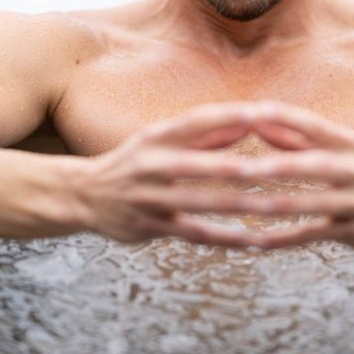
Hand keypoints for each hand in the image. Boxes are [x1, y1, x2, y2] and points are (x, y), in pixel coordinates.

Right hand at [79, 102, 271, 245]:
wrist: (83, 195)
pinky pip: (192, 233)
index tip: (259, 113)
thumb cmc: (135, 163)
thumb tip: (249, 123)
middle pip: (193, 165)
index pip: (194, 121)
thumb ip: (206, 135)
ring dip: (234, 205)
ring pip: (196, 202)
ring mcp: (148, 198)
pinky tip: (252, 240)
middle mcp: (149, 165)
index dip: (225, 117)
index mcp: (156, 137)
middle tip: (265, 167)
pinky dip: (223, 238)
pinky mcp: (149, 226)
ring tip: (270, 206)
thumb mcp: (161, 141)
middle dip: (228, 167)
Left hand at [240, 102, 353, 250]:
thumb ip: (297, 137)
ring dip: (277, 205)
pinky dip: (285, 238)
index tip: (252, 112)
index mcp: (349, 143)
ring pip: (313, 203)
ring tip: (244, 206)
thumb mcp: (340, 148)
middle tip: (242, 167)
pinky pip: (314, 235)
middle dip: (280, 166)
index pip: (315, 125)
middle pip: (316, 165)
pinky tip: (257, 241)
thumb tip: (256, 122)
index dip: (285, 118)